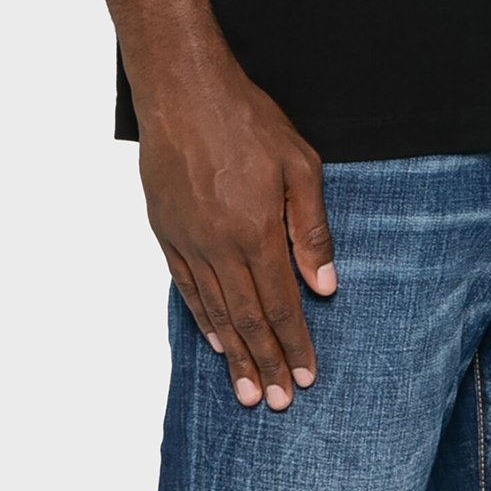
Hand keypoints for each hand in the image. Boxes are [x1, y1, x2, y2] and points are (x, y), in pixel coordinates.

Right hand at [136, 59, 336, 410]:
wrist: (183, 90)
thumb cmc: (247, 119)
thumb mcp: (299, 164)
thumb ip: (311, 228)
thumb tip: (324, 285)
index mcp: (257, 231)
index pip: (281, 303)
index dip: (294, 343)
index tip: (306, 376)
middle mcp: (220, 245)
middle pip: (246, 318)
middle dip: (265, 362)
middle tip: (278, 401)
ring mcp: (189, 241)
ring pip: (214, 311)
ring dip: (233, 353)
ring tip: (247, 389)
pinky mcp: (166, 230)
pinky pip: (185, 286)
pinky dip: (201, 318)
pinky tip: (214, 338)